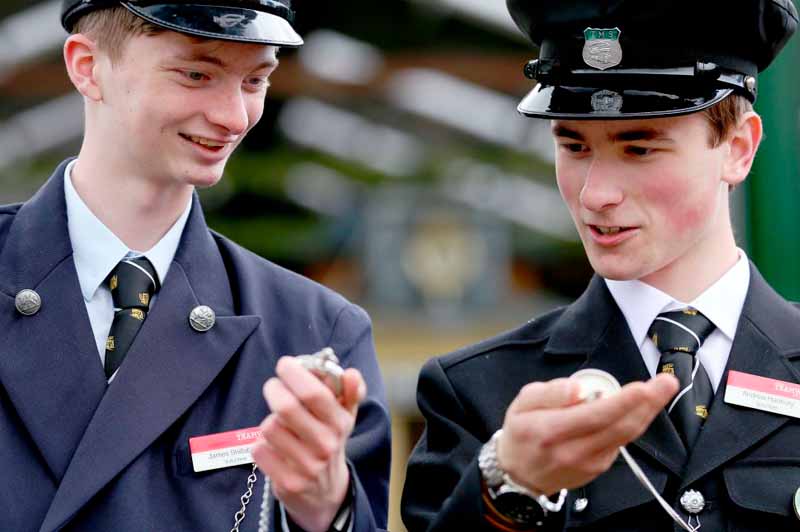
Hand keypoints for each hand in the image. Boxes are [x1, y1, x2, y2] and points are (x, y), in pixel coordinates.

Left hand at [251, 356, 365, 531]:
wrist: (325, 492)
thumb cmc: (330, 440)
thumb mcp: (345, 415)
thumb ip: (351, 391)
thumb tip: (352, 374)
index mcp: (340, 424)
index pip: (314, 394)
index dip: (295, 374)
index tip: (286, 364)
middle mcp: (325, 446)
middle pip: (286, 407)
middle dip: (274, 389)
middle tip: (274, 386)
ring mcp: (306, 466)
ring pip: (269, 427)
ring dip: (269, 421)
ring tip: (279, 424)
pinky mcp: (287, 482)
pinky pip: (259, 450)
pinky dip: (261, 444)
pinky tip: (274, 447)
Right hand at [496, 373, 677, 495]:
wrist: (518, 475)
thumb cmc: (521, 433)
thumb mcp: (521, 403)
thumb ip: (549, 393)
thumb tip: (577, 389)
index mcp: (551, 431)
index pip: (595, 415)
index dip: (623, 401)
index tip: (643, 386)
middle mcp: (573, 450)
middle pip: (619, 426)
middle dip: (647, 403)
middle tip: (666, 382)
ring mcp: (589, 463)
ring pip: (625, 435)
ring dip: (646, 412)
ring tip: (661, 389)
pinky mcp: (598, 468)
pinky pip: (620, 442)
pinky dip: (632, 422)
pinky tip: (637, 407)